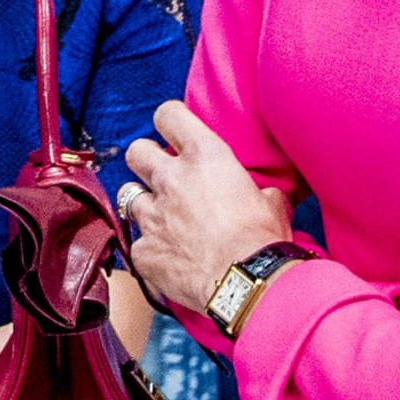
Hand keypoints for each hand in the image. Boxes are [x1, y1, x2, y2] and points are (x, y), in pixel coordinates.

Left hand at [124, 100, 291, 312]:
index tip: (175, 131)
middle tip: (161, 173)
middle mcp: (171, 179)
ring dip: (144, 204)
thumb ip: (253, 189)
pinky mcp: (143, 251)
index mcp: (205, 156)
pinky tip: (168, 257)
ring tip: (161, 217)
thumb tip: (260, 195)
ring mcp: (152, 216)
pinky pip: (137, 243)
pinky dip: (150, 248)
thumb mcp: (271, 200)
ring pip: (127, 196)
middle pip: (136, 151)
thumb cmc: (262, 239)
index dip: (169, 120)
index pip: (169, 115)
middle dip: (145, 159)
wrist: (246, 284)